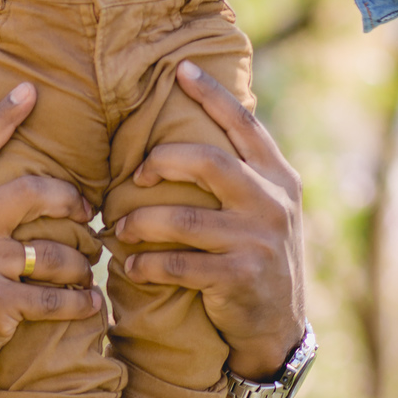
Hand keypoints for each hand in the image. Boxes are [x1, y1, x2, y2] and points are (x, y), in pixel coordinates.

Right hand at [0, 84, 99, 396]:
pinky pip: (55, 297)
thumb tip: (11, 175)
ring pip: (55, 252)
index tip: (29, 89)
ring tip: (86, 271)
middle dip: (72, 201)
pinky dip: (80, 302)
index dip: (2, 116)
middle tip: (88, 213)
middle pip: (34, 191)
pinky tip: (90, 304)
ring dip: (81, 263)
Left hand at [114, 61, 304, 380]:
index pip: (244, 125)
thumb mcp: (265, 210)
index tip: (180, 68)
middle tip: (136, 176)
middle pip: (207, 161)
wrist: (278, 329)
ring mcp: (257, 241)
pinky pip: (178, 264)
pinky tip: (129, 266)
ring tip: (118, 230)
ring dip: (141, 222)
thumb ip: (241, 173)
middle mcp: (272, 203)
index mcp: (278, 177)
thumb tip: (193, 126)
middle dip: (161, 161)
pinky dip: (146, 264)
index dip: (212, 94)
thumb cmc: (256, 257)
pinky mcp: (238, 277)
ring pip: (183, 219)